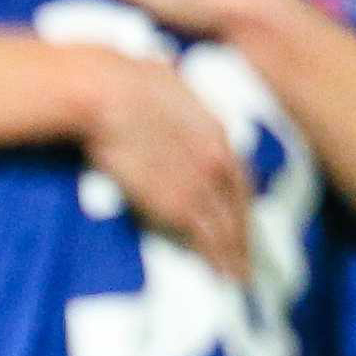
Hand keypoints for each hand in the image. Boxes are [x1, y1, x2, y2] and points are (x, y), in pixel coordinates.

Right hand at [69, 51, 254, 276]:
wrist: (105, 94)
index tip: (243, 219)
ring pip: (228, 228)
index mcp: (215, 129)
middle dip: (247, 235)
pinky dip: (217, 259)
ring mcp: (199, 184)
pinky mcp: (177, 204)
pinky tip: (222, 275)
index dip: (243, 201)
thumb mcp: (163, 78)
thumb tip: (165, 79)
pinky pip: (205, 239)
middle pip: (240, 206)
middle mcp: (217, 159)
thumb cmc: (121, 80)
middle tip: (250, 260)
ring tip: (239, 277)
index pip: (239, 175)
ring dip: (236, 256)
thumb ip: (174, 93)